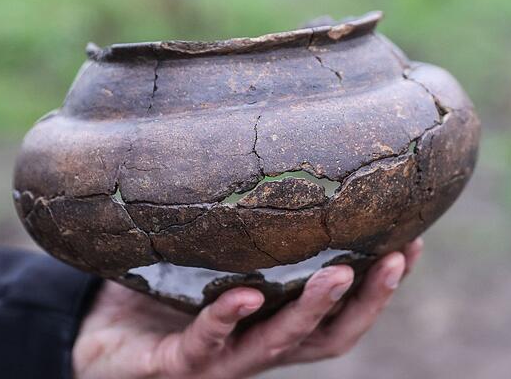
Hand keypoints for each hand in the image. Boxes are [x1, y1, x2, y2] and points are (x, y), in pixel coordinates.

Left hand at [73, 238, 423, 378]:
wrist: (97, 337)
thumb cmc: (158, 293)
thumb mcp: (206, 254)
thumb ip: (240, 224)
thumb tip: (269, 152)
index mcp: (273, 319)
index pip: (342, 307)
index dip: (382, 284)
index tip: (414, 240)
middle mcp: (257, 343)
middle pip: (329, 334)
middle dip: (369, 300)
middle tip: (399, 257)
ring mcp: (221, 358)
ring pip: (280, 343)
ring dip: (313, 310)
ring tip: (339, 272)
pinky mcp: (178, 364)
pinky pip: (207, 342)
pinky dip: (228, 317)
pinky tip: (246, 293)